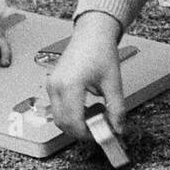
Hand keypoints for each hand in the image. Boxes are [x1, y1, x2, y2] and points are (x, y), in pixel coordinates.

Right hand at [46, 11, 124, 139]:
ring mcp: (52, 85)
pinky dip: (70, 114)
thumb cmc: (100, 51)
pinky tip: (86, 108)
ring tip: (94, 116)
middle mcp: (57, 86)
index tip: (101, 135)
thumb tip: (118, 128)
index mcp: (71, 85)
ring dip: (75, 124)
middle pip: (63, 123)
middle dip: (81, 132)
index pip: (74, 122)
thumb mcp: (113, 82)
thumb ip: (116, 109)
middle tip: (99, 129)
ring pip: (59, 118)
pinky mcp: (52, 84)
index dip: (88, 134)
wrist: (92, 34)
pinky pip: (58, 108)